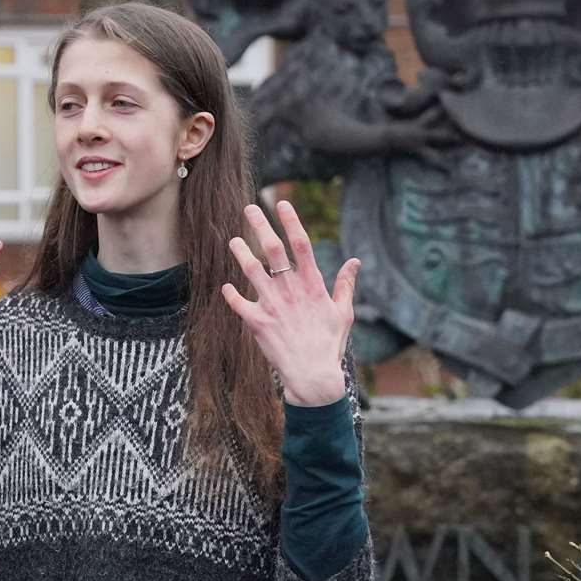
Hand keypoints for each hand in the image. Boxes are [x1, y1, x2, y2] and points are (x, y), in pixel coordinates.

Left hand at [222, 201, 358, 406]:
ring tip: (233, 239)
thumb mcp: (343, 313)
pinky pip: (239, 304)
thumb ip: (345, 285)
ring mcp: (273, 306)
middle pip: (274, 250)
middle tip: (250, 208)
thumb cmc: (329, 345)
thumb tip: (355, 262)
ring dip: (241, 252)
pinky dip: (230, 294)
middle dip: (261, 226)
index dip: (291, 222)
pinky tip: (225, 286)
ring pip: (252, 271)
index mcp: (313, 285)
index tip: (282, 203)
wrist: (313, 377)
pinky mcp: (258, 323)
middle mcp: (291, 291)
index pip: (301, 245)